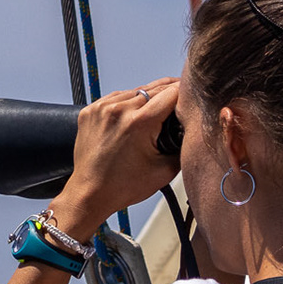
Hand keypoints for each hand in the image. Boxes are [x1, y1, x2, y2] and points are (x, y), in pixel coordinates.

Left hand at [51, 77, 180, 239]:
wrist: (89, 194)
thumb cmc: (124, 187)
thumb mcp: (165, 170)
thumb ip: (183, 145)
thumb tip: (193, 128)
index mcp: (139, 122)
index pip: (173, 92)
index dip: (186, 94)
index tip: (192, 99)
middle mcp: (118, 110)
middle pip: (155, 88)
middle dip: (170, 95)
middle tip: (179, 104)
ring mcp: (101, 108)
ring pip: (136, 91)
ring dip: (148, 99)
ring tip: (154, 115)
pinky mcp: (90, 111)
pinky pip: (116, 98)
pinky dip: (127, 104)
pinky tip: (132, 118)